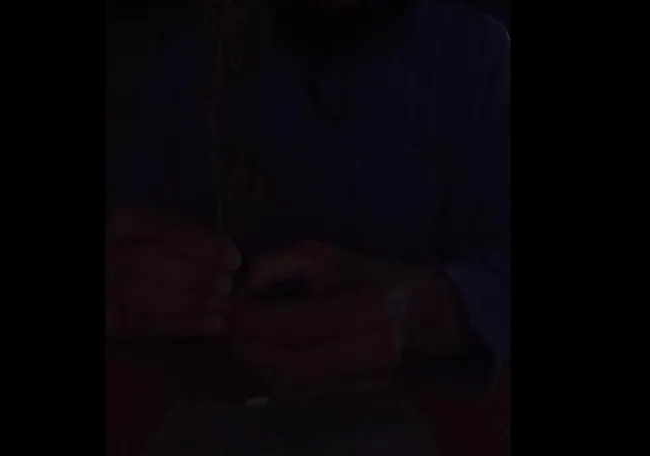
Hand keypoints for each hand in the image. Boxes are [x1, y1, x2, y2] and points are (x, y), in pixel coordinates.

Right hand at [105, 208, 242, 339]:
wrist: (121, 284)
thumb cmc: (159, 257)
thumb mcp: (169, 239)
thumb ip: (191, 241)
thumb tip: (228, 254)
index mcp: (124, 225)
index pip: (159, 226)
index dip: (198, 242)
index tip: (232, 255)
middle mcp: (109, 254)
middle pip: (151, 261)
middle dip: (194, 274)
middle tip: (226, 284)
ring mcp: (108, 288)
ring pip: (146, 296)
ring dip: (189, 302)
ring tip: (222, 305)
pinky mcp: (112, 321)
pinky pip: (146, 325)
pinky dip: (182, 326)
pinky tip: (213, 324)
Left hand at [228, 241, 408, 398]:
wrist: (418, 308)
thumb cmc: (367, 274)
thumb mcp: (325, 256)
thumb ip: (281, 262)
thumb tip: (246, 283)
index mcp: (365, 307)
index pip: (296, 325)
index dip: (255, 321)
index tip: (231, 310)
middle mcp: (371, 349)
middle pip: (292, 363)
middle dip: (251, 348)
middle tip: (230, 330)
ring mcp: (370, 378)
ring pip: (296, 385)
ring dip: (261, 366)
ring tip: (245, 342)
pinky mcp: (364, 394)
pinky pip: (308, 393)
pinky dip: (279, 377)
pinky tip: (269, 358)